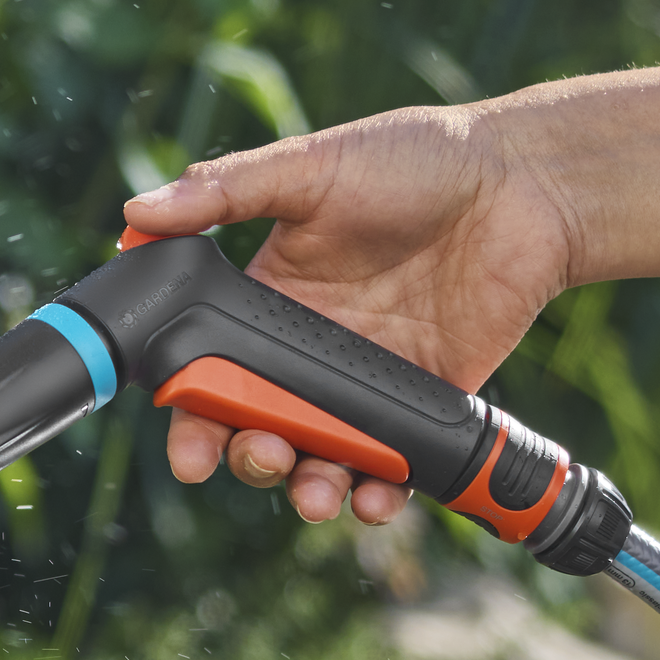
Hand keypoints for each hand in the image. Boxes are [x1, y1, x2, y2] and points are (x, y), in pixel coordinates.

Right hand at [120, 101, 579, 523]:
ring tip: (314, 489)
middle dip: (247, 458)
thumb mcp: (311, 168)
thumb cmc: (417, 160)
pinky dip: (378, 496)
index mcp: (269, 297)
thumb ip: (225, 192)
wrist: (525, 184)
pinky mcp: (423, 404)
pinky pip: (390, 466)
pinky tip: (376, 499)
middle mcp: (308, 350)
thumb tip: (134, 217)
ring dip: (306, 487)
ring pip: (318, 458)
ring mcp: (365, 381)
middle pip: (255, 428)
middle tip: (259, 455)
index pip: (209, 369)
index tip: (186, 447)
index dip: (189, 414)